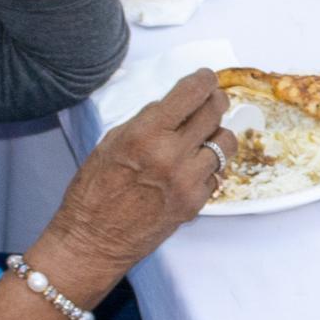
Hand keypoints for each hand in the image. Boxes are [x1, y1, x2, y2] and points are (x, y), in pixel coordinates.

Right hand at [36, 69, 227, 293]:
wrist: (94, 240)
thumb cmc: (94, 193)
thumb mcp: (111, 143)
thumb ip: (145, 121)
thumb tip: (174, 105)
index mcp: (145, 134)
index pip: (191, 94)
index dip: (204, 81)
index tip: (206, 78)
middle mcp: (171, 155)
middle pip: (215, 113)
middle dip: (215, 101)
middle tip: (212, 100)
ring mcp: (188, 181)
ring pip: (225, 144)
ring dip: (216, 136)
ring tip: (201, 139)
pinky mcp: (196, 203)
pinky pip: (217, 174)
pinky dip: (208, 168)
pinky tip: (190, 169)